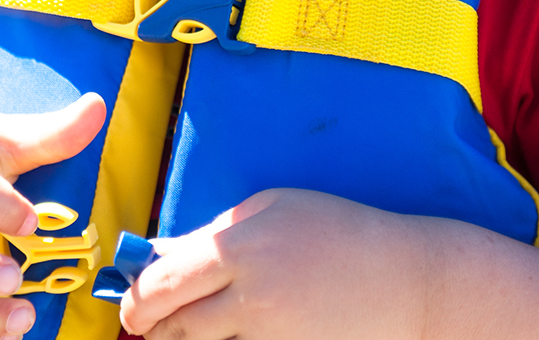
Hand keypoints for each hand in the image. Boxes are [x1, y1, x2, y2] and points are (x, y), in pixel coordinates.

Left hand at [120, 188, 429, 339]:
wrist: (408, 282)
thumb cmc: (340, 234)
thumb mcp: (273, 211)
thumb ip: (211, 233)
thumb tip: (158, 253)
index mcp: (241, 248)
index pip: (165, 281)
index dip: (138, 297)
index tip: (130, 302)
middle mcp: (252, 295)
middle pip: (175, 325)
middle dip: (150, 327)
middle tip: (142, 325)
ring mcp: (271, 335)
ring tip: (181, 331)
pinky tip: (228, 336)